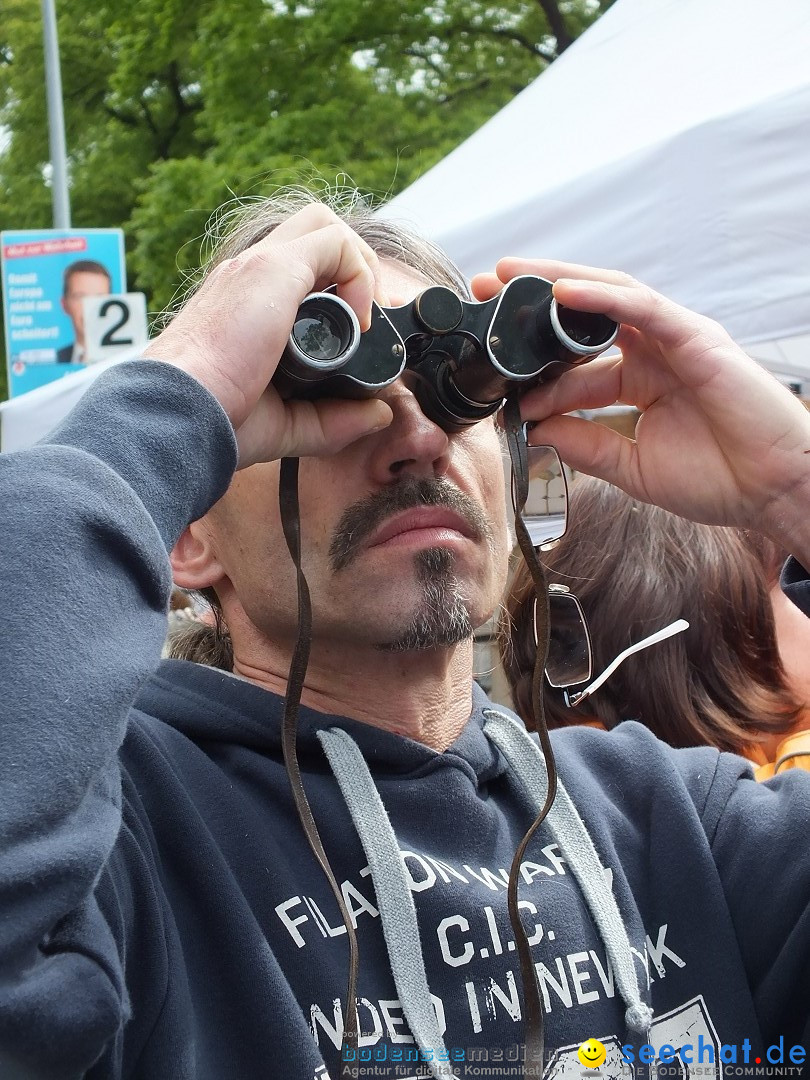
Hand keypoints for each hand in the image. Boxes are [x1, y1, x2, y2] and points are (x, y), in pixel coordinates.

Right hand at [144, 204, 392, 466]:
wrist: (179, 412)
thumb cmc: (217, 419)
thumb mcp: (287, 422)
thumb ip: (334, 420)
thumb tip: (380, 413)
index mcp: (244, 302)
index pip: (298, 267)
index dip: (339, 290)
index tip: (356, 338)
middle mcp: (248, 275)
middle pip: (312, 230)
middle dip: (354, 264)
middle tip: (364, 320)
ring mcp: (256, 266)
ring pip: (323, 224)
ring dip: (359, 262)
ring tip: (363, 316)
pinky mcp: (270, 269)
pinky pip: (334, 242)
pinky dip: (359, 273)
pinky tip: (358, 320)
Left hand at [472, 259, 809, 554]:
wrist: (773, 491)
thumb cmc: (718, 479)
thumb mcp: (633, 467)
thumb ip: (586, 445)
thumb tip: (535, 429)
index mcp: (639, 383)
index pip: (576, 370)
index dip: (535, 375)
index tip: (497, 384)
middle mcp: (653, 355)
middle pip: (583, 318)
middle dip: (532, 304)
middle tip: (485, 293)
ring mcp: (673, 341)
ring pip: (608, 298)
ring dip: (556, 282)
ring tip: (509, 275)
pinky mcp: (695, 337)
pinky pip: (642, 308)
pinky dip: (601, 298)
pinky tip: (562, 292)